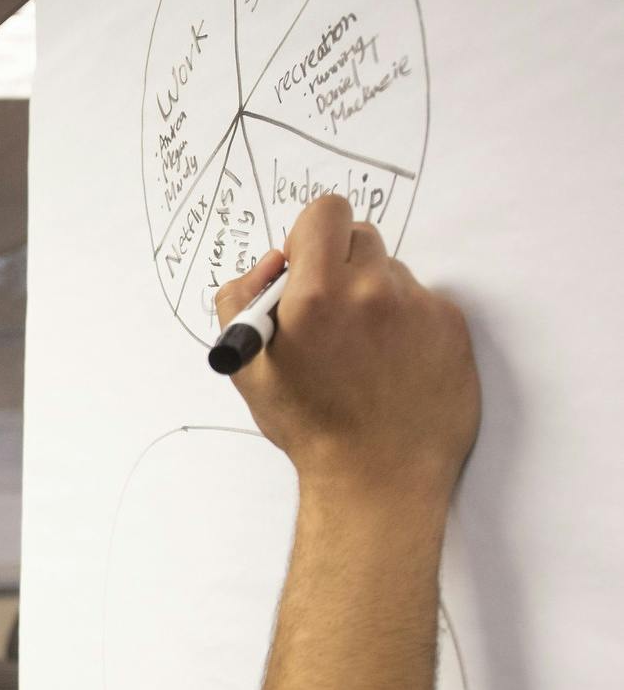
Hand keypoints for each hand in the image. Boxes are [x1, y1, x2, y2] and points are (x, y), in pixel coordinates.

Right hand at [215, 196, 479, 501]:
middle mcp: (370, 290)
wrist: (377, 477)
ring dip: (373, 294)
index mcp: (314, 296)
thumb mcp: (246, 368)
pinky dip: (405, 323)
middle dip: (340, 263)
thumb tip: (272, 263)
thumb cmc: (309, 426)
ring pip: (391, 271)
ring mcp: (417, 306)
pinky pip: (422, 302)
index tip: (306, 267)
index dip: (311, 236)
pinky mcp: (451, 325)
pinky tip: (392, 364)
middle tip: (330, 310)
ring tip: (362, 350)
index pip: (324, 213)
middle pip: (359, 235)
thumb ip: (239, 299)